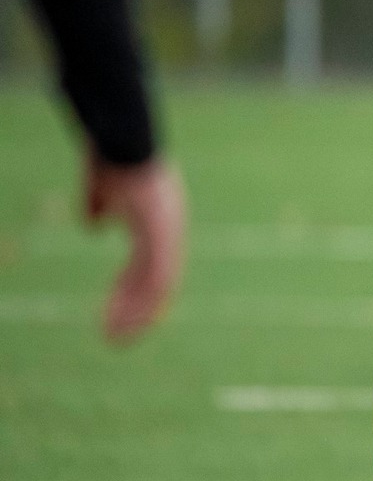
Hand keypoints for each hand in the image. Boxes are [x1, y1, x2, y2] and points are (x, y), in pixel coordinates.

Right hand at [84, 155, 185, 343]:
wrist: (122, 141)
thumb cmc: (112, 159)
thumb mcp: (103, 190)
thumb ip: (99, 207)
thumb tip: (94, 225)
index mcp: (154, 227)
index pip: (147, 270)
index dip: (130, 294)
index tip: (112, 315)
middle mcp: (168, 233)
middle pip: (155, 284)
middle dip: (133, 313)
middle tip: (114, 339)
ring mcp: (169, 233)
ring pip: (159, 286)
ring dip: (138, 314)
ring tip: (116, 337)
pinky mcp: (165, 233)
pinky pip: (160, 274)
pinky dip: (147, 298)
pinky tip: (133, 317)